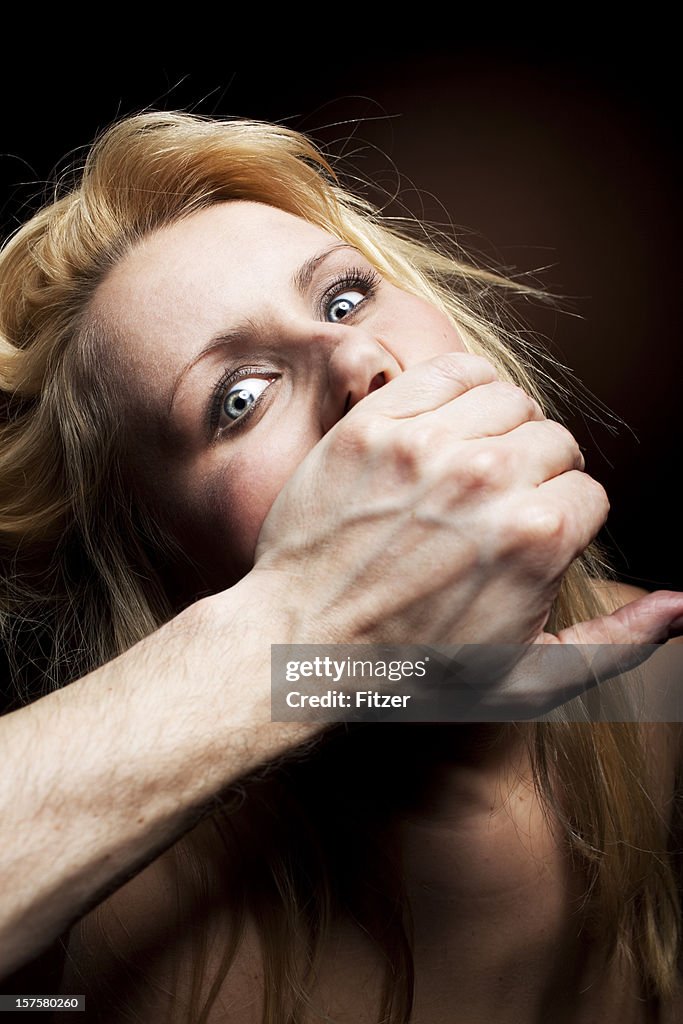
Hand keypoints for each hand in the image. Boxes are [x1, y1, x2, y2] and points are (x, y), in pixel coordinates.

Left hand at [253, 351, 598, 642]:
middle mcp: (487, 481)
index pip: (588, 492)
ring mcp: (426, 447)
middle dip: (537, 475)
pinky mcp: (374, 425)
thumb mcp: (528, 678)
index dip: (562, 518)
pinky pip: (448, 370)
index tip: (526, 538)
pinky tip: (451, 421)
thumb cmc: (416, 670)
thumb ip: (616, 640)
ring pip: (507, 399)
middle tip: (496, 508)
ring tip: (474, 466)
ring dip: (502, 429)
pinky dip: (462, 386)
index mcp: (536, 538)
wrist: (307, 641)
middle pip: (553, 441)